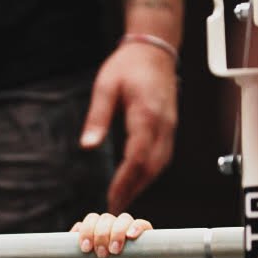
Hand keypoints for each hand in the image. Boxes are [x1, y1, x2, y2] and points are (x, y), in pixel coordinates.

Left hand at [67, 211, 156, 257]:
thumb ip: (65, 250)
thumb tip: (73, 231)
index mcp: (95, 233)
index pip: (92, 219)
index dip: (87, 230)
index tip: (85, 248)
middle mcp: (112, 231)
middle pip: (106, 218)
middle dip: (100, 234)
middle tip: (100, 254)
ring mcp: (129, 236)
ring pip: (123, 219)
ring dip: (116, 232)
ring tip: (113, 252)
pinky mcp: (146, 242)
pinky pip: (145, 225)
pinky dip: (137, 226)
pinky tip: (130, 236)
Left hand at [79, 40, 177, 210]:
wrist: (154, 50)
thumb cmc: (129, 65)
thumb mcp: (105, 86)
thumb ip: (97, 117)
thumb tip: (88, 146)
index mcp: (146, 115)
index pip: (136, 157)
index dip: (125, 181)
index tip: (112, 197)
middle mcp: (162, 124)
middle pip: (151, 167)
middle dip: (133, 189)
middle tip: (115, 207)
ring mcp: (169, 127)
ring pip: (160, 164)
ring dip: (143, 184)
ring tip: (124, 200)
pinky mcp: (169, 127)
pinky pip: (163, 156)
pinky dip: (150, 172)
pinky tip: (137, 180)